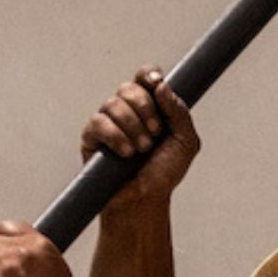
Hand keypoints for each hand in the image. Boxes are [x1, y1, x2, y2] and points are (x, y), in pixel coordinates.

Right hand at [81, 67, 199, 212]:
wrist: (144, 201)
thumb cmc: (163, 174)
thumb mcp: (185, 143)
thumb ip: (180, 112)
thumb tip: (160, 86)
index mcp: (151, 106)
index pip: (144, 77)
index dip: (148, 74)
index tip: (156, 83)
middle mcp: (128, 110)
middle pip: (129, 87)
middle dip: (145, 109)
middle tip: (155, 135)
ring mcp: (108, 122)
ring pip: (114, 103)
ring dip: (132, 126)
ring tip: (141, 149)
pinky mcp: (92, 137)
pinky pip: (99, 122)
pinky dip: (115, 136)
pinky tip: (125, 153)